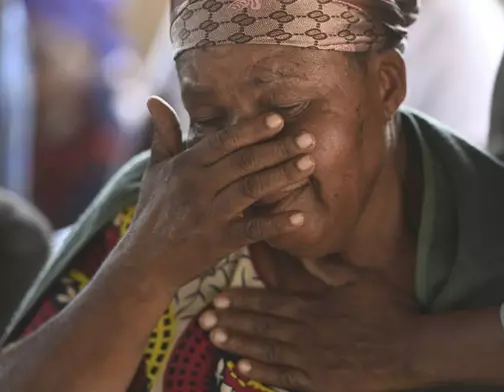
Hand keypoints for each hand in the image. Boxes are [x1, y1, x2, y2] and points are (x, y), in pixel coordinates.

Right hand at [117, 97, 316, 287]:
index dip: (252, 130)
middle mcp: (198, 187)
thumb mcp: (155, 171)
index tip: (279, 119)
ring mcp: (209, 215)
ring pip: (251, 190)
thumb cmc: (153, 211)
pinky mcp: (219, 242)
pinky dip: (276, 223)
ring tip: (309, 164)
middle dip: (278, 149)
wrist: (145, 262)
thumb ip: (163, 135)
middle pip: (244, 162)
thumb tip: (154, 100)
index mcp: (186, 166)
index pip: (223, 142)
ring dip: (282, 176)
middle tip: (309, 138)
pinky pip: (252, 230)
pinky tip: (299, 215)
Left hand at [198, 260, 423, 391]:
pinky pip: (284, 378)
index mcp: (312, 308)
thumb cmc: (388, 312)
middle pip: (260, 327)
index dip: (241, 301)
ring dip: (238, 344)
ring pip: (266, 351)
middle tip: (203, 320)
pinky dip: (262, 373)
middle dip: (230, 321)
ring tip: (214, 339)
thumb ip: (329, 270)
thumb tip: (306, 256)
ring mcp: (309, 361)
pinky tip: (243, 368)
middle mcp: (304, 334)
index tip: (218, 298)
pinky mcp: (318, 383)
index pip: (268, 303)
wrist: (409, 350)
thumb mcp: (360, 281)